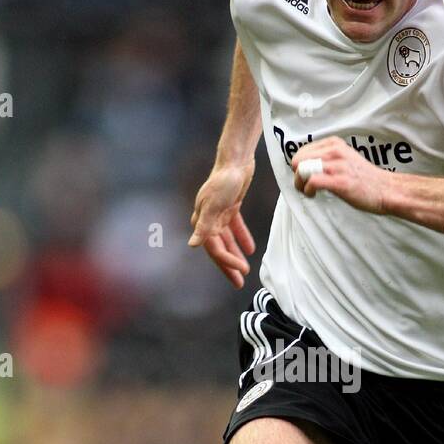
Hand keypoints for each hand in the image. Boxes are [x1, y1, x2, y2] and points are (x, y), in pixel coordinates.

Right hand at [188, 161, 255, 288]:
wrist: (235, 159)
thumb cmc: (224, 180)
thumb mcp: (215, 204)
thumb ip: (205, 226)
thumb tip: (192, 245)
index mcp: (202, 220)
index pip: (214, 248)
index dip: (227, 262)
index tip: (243, 270)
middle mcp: (208, 219)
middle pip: (218, 248)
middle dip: (228, 266)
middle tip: (238, 283)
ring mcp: (218, 214)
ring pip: (227, 240)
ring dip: (235, 255)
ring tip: (244, 270)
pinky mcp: (230, 207)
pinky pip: (235, 227)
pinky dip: (242, 238)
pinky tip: (250, 249)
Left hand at [291, 136, 387, 213]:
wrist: (386, 190)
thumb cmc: (365, 179)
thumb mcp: (345, 158)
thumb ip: (328, 158)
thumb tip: (306, 165)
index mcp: (335, 144)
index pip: (302, 150)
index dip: (299, 165)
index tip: (305, 176)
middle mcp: (335, 151)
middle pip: (298, 159)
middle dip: (296, 174)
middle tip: (303, 185)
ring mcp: (337, 166)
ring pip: (302, 170)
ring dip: (299, 184)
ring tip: (308, 191)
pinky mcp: (339, 181)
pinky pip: (312, 181)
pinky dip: (307, 190)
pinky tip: (313, 195)